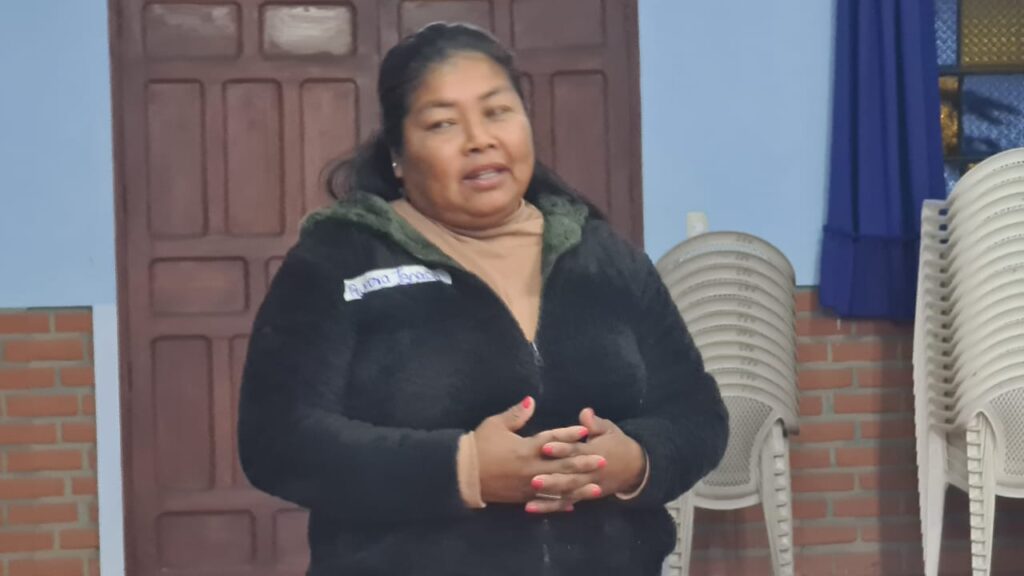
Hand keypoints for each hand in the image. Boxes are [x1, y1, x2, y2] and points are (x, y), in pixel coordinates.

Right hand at [474, 397, 604, 505]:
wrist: (462, 474)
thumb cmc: (478, 446)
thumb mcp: (495, 425)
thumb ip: (516, 414)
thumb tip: (532, 401)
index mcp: (525, 448)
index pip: (552, 440)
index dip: (569, 435)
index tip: (586, 432)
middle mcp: (531, 467)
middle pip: (562, 465)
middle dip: (583, 462)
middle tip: (603, 460)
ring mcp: (528, 485)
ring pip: (558, 487)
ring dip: (578, 486)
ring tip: (597, 488)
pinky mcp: (522, 498)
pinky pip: (545, 502)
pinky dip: (560, 503)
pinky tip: (573, 505)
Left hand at [525, 408, 646, 512]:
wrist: (635, 468)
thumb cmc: (616, 444)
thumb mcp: (608, 430)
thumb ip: (595, 423)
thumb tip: (585, 412)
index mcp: (594, 452)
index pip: (576, 451)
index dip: (562, 449)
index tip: (545, 447)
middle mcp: (590, 472)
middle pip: (570, 476)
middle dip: (553, 479)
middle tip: (533, 479)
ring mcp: (587, 487)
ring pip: (567, 492)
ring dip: (549, 495)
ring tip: (530, 495)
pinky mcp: (583, 496)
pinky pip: (565, 502)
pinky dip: (549, 506)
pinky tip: (531, 507)